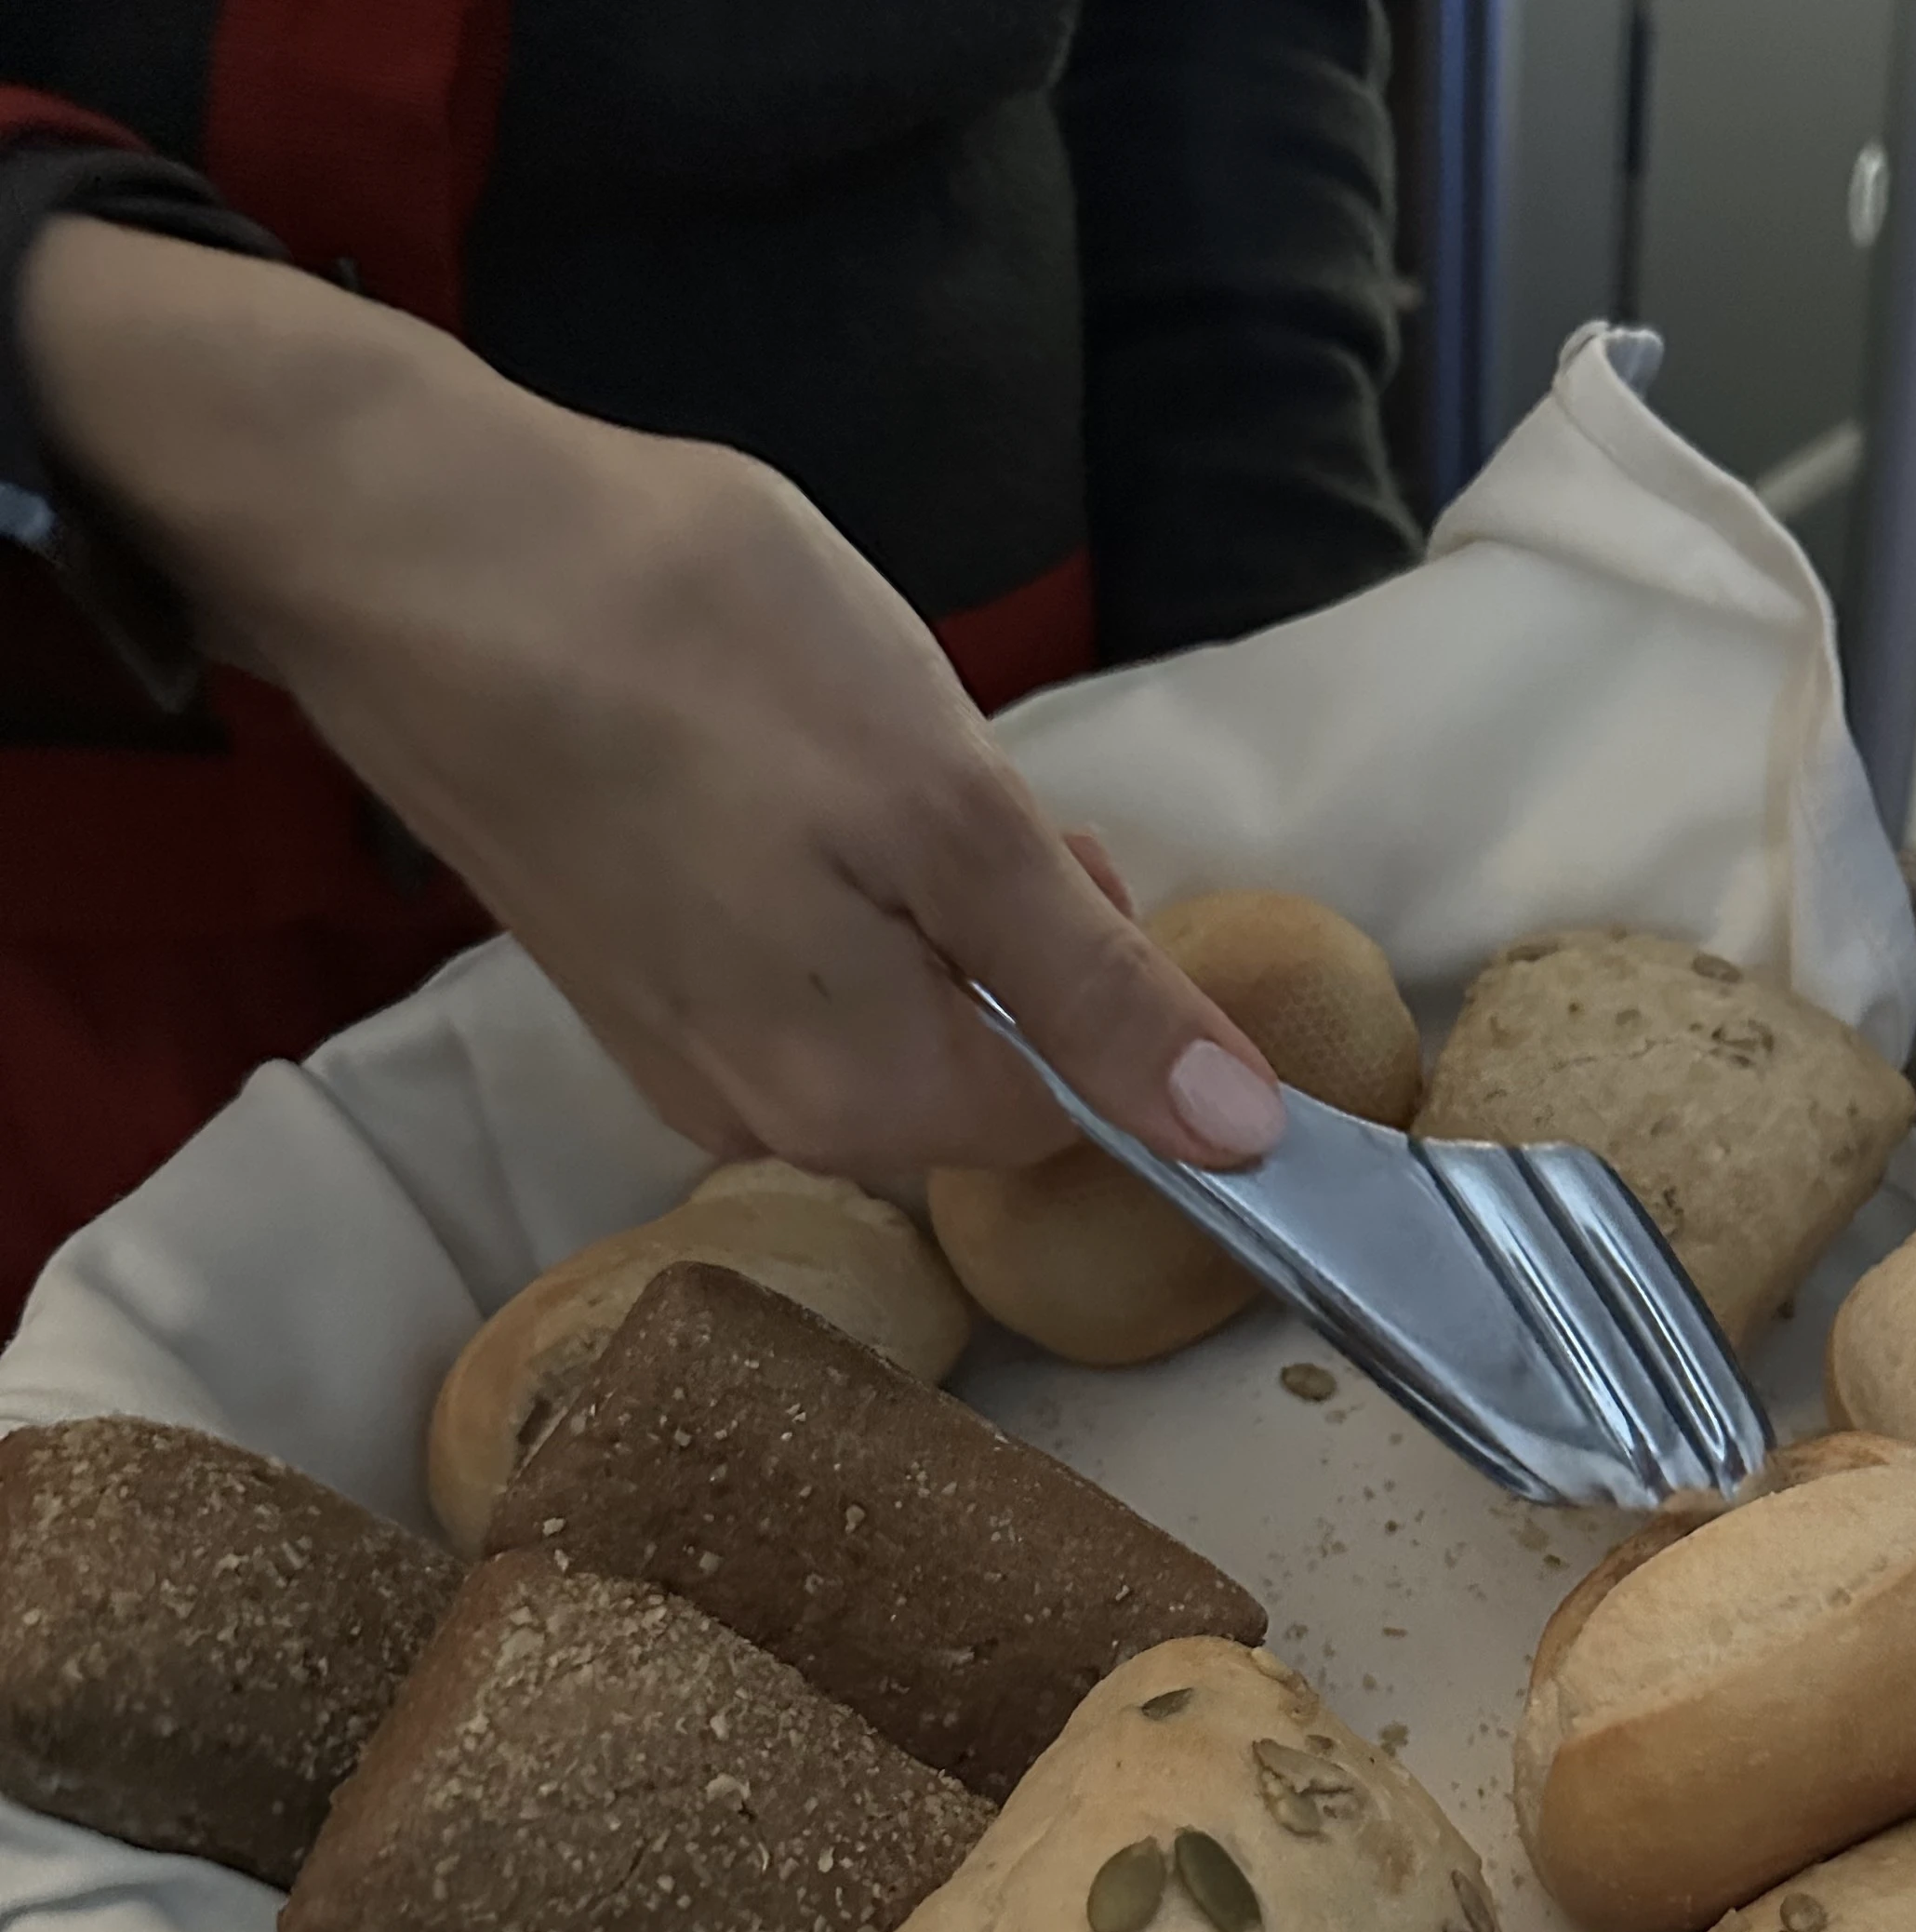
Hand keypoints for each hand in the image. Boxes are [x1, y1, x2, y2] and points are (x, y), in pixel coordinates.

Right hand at [17, 218, 1284, 1180]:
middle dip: (1001, 937)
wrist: (410, 546)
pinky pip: (782, 969)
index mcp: (862, 1104)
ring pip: (877, 1008)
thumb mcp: (957, 817)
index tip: (1051, 838)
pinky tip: (761, 776)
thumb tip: (1247, 1142)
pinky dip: (814, 887)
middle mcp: (763, 1122)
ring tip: (841, 758)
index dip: (1100, 978)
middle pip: (969, 1063)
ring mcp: (676, 1056)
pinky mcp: (619, 982)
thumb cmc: (704, 656)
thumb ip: (1100, 996)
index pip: (1068, 1113)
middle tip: (945, 774)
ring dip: (908, 902)